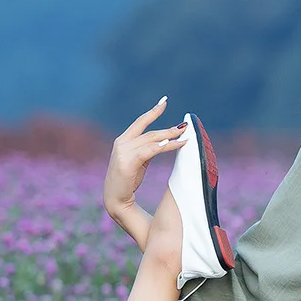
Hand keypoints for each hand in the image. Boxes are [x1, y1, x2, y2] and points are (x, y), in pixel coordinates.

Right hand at [103, 96, 187, 218]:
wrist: (115, 199)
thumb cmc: (128, 180)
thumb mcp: (139, 161)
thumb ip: (147, 149)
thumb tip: (165, 140)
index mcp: (123, 140)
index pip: (140, 122)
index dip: (153, 111)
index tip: (164, 101)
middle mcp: (122, 143)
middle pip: (150, 132)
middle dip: (169, 129)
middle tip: (185, 127)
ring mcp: (123, 152)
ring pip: (152, 140)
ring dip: (169, 138)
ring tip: (184, 137)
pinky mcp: (127, 163)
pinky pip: (148, 151)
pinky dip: (160, 147)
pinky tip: (171, 144)